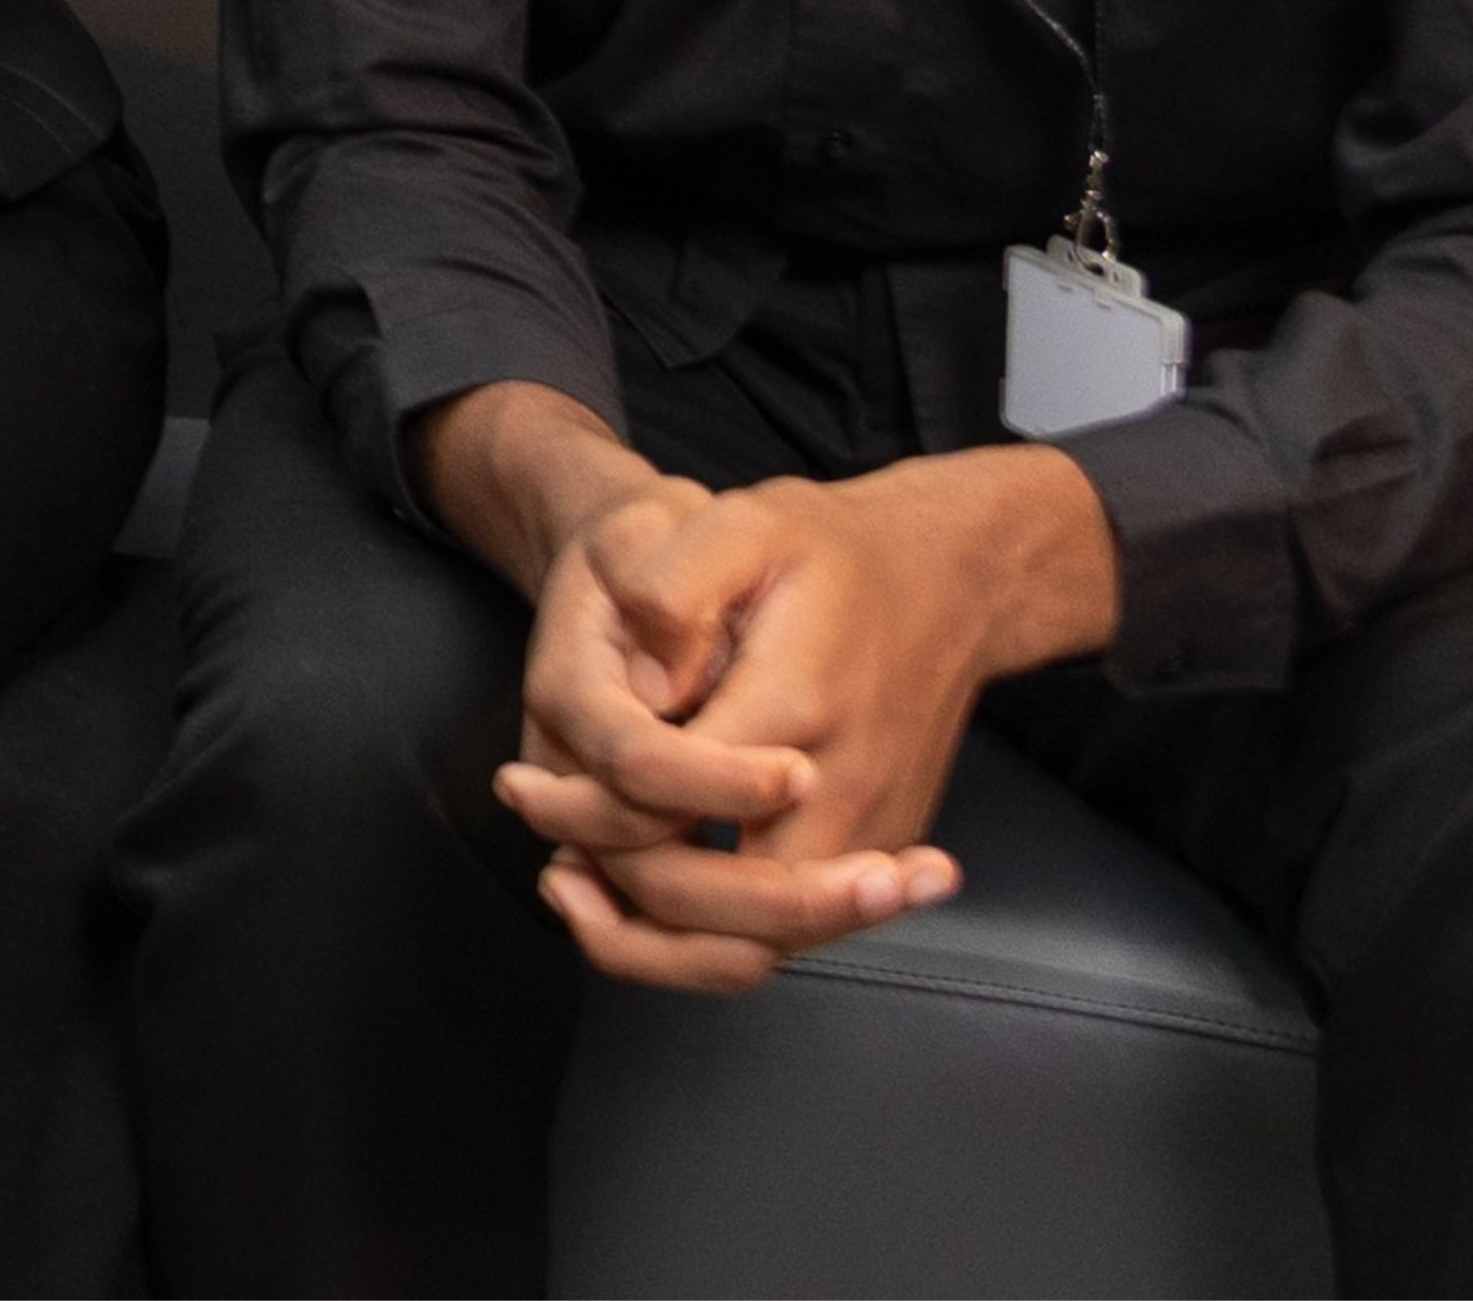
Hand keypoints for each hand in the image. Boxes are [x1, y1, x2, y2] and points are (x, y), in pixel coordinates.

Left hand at [424, 387, 1117, 992]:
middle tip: (553, 866)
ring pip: (758, 947)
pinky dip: (710, 942)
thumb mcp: (738, 524)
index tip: (524, 784)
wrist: (948, 576)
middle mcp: (842, 788)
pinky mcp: (878, 853)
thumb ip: (672, 586)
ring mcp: (870, 832)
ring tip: (580, 896)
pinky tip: (642, 905)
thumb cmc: (832, 554)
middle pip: (717, 906)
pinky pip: (789, 936)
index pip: (665, 799)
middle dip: (617, 894)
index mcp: (793, 704)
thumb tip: (639, 684)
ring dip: (659, 945)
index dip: (582, 807)